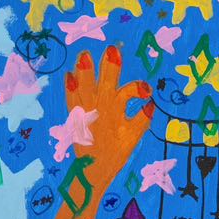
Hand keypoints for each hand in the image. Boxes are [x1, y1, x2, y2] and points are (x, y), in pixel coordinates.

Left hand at [64, 45, 154, 187]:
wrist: (93, 169)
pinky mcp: (74, 115)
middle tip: (113, 50)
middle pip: (107, 82)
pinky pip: (71, 98)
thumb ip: (142, 120)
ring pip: (86, 86)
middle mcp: (101, 107)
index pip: (130, 92)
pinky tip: (68, 76)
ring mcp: (86, 110)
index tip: (146, 92)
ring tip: (84, 55)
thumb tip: (151, 104)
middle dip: (111, 65)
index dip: (139, 88)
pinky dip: (70, 87)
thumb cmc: (115, 153)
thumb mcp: (132, 138)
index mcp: (117, 111)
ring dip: (86, 70)